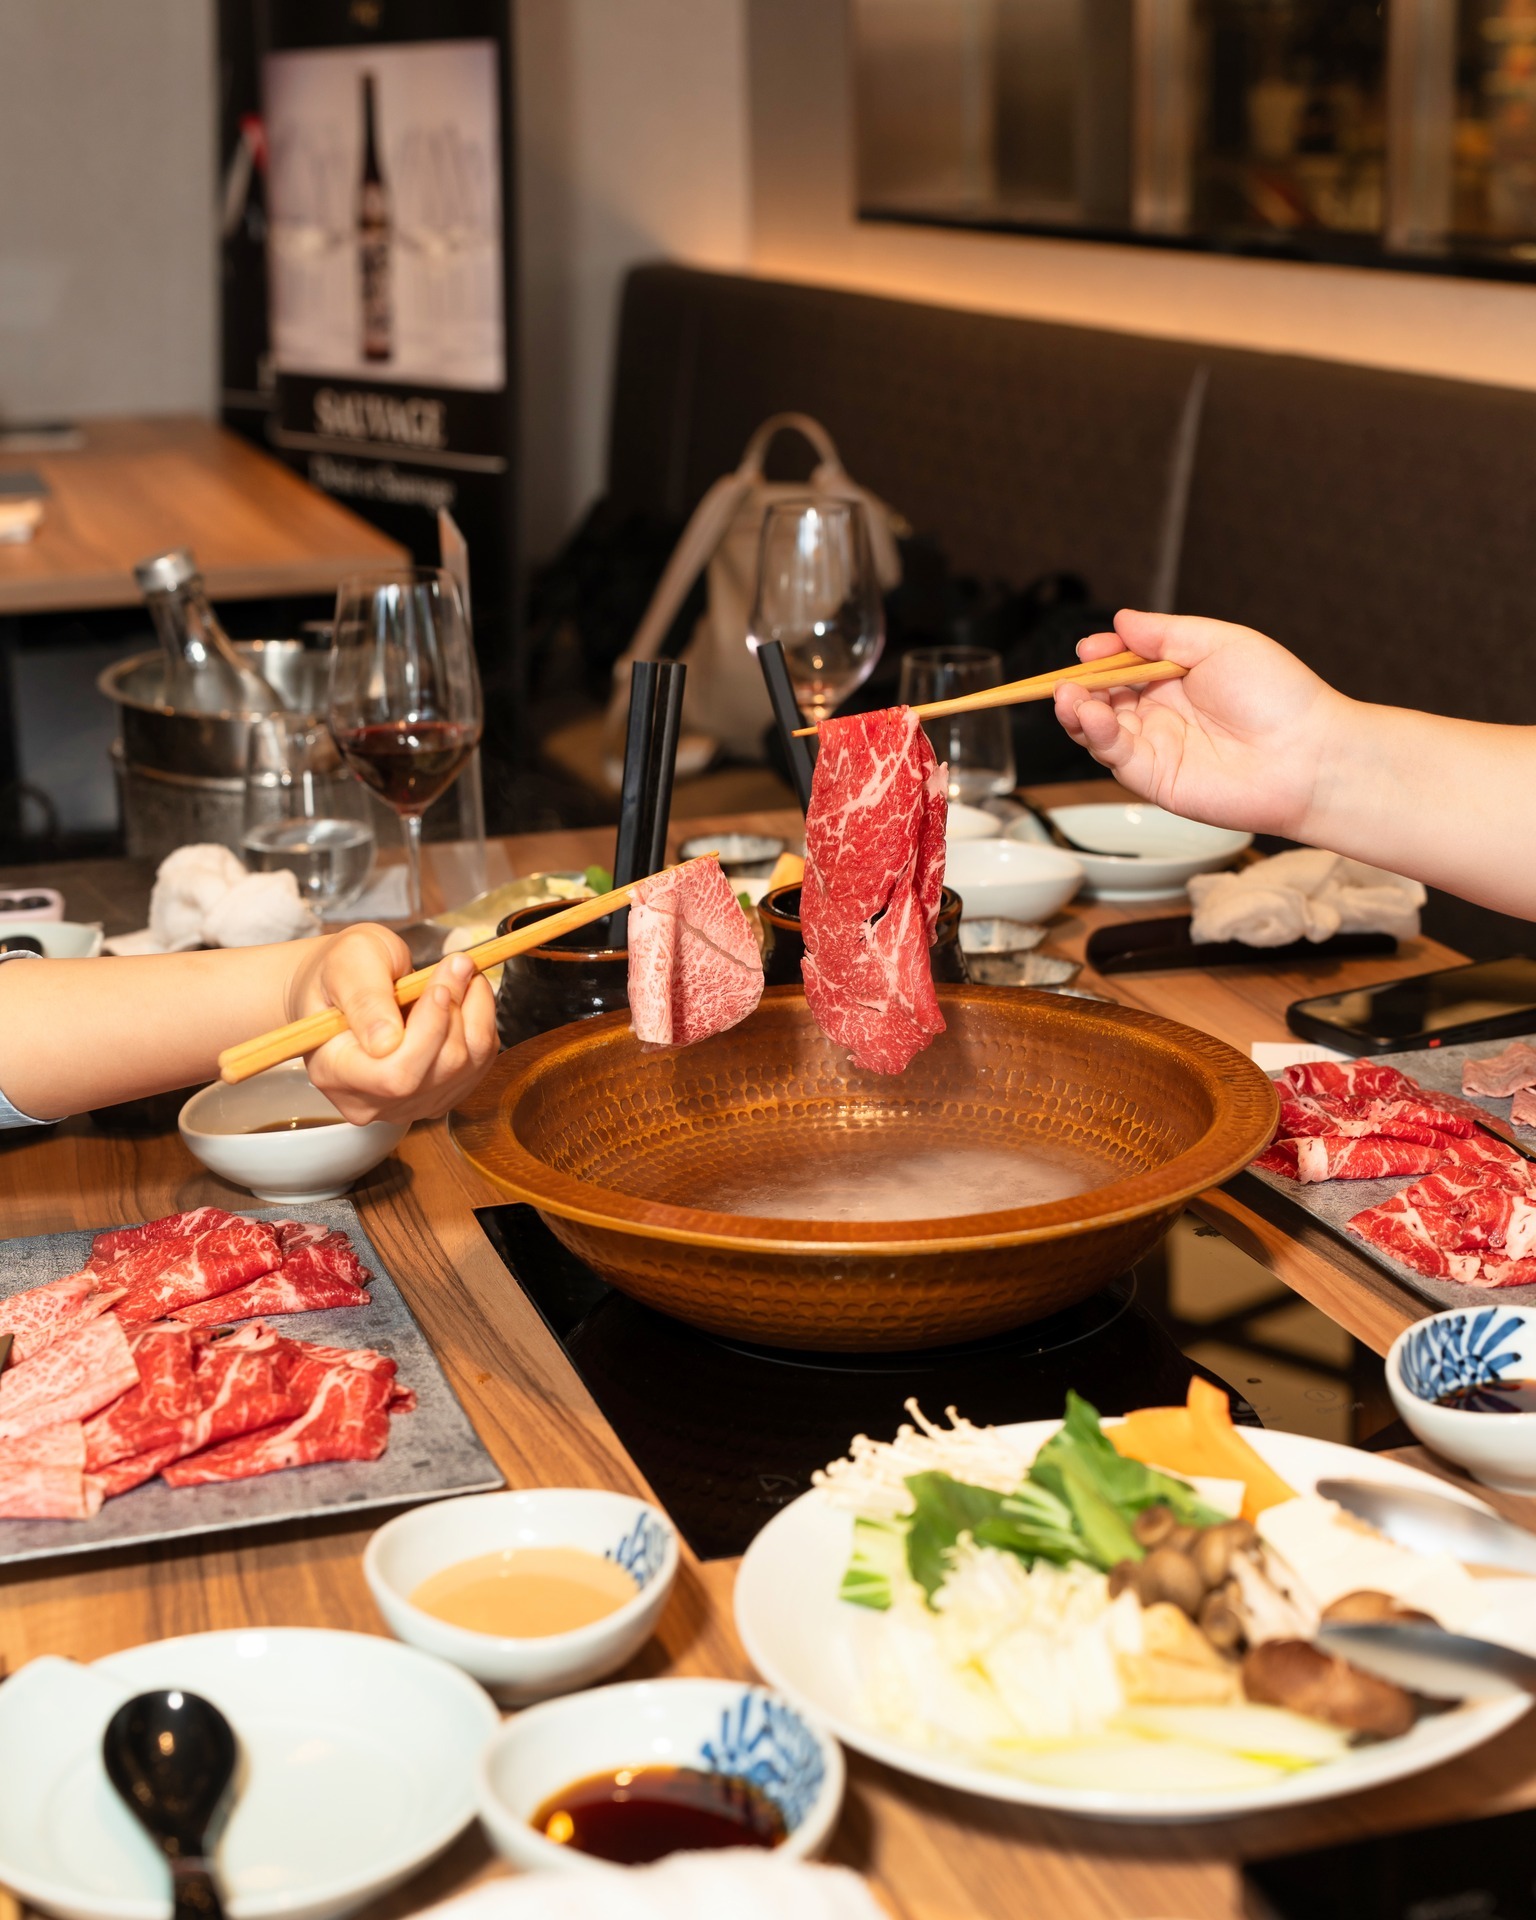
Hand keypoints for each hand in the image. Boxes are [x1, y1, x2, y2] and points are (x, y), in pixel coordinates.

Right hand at [285, 924, 497, 1125]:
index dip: (428, 1032)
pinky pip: (478, 1064)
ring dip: (474, 1013)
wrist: (347, 985)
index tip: (438, 987)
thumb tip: (387, 1040)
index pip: (394, 1075)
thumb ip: (364, 999)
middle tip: (458, 964)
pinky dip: (480, 1024)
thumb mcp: (346, 965)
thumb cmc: (341, 972)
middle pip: (436, 1071)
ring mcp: (406, 1103)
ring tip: (459, 974)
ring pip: (465, 1066)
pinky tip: (464, 998)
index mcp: (334, 1072)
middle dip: (455, 1012)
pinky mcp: (437, 1094)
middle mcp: (369, 1099)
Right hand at [1052, 609, 1349, 838]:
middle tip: (1067, 678)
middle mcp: (1163, 713)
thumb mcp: (1219, 643)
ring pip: (1098, 729)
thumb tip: (1121, 620)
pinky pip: (1115, 756)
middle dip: (1079, 686)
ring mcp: (1157, 747)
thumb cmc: (1279, 695)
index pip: (1123, 665)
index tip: (1088, 648)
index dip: (1101, 657)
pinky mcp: (1155, 779)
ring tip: (1068, 696)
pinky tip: (1090, 715)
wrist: (1309, 755)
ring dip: (1077, 711)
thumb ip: (1165, 633)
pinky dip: (1096, 735)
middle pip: (1102, 698)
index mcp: (1178, 678)